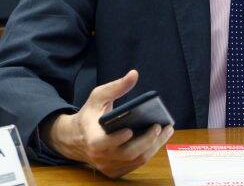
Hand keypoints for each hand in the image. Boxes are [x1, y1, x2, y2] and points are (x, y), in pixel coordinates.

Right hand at [41, 70, 173, 177]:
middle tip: (158, 126)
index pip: (101, 144)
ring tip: (166, 129)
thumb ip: (116, 87)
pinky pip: (136, 164)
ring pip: (136, 160)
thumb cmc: (90, 114)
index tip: (129, 129)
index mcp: (91, 138)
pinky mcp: (115, 171)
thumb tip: (134, 74)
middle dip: (146, 141)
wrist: (76, 137)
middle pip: (127, 154)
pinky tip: (159, 138)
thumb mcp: (98, 97)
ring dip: (154, 146)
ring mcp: (108, 166)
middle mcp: (99, 156)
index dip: (116, 139)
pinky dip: (150, 152)